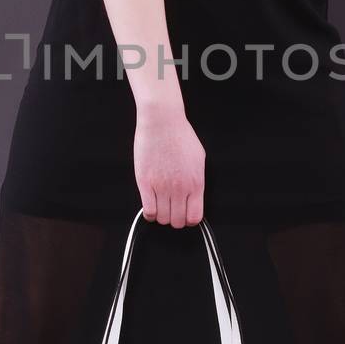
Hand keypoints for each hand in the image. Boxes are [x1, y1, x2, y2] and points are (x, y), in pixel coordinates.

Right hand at [133, 103, 204, 227]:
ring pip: (162, 218)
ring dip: (161, 216)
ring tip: (160, 205)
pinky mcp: (145, 183)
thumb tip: (194, 196)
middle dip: (174, 219)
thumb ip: (197, 180)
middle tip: (171, 210)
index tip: (185, 214)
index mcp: (196, 183)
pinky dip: (149, 213)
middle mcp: (180, 188)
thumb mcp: (199, 159)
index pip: (195, 217)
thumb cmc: (180, 136)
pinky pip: (148, 210)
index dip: (189, 219)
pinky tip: (150, 205)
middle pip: (177, 221)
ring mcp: (162, 187)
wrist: (162, 122)